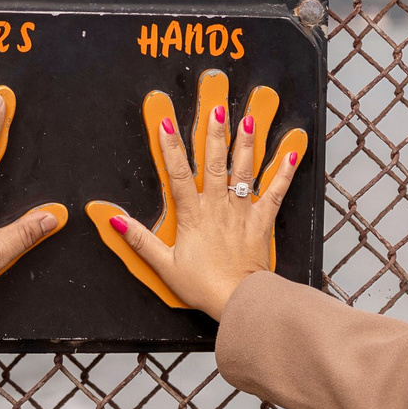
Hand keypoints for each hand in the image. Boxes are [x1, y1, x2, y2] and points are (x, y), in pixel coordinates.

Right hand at [85, 70, 305, 320]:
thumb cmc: (202, 285)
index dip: (171, 148)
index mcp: (193, 215)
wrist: (239, 300)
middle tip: (216, 108)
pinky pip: (275, 193)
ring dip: (246, 144)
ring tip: (249, 118)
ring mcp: (242, 212)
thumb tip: (116, 220)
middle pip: (214, 164)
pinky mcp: (261, 221)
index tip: (165, 123)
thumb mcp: (164, 265)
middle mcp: (218, 207)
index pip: (178, 175)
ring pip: (243, 171)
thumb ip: (140, 240)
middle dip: (214, 135)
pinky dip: (284, 173)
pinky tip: (291, 153)